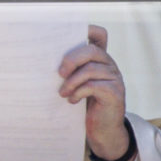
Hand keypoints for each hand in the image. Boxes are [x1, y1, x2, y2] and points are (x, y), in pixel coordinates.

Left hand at [58, 25, 133, 160]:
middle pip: (92, 50)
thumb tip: (46, 60)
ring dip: (72, 81)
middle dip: (72, 59)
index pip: (100, 35)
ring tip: (63, 92)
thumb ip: (72, 71)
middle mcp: (110, 65)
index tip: (72, 33)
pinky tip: (72, 100)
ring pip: (90, 69)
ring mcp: (115, 79)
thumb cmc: (88, 106)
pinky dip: (78, 92)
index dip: (89, 29)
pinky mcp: (115, 93)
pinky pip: (93, 86)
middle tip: (59, 73)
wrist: (103, 131)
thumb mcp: (79, 84)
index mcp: (101, 59)